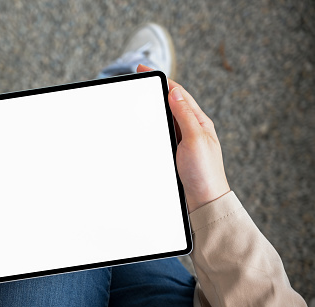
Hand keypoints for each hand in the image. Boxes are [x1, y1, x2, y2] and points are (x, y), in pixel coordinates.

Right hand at [137, 65, 229, 212]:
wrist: (203, 201)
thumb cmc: (204, 172)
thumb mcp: (194, 139)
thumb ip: (184, 115)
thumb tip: (176, 92)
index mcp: (199, 122)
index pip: (178, 94)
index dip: (162, 80)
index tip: (145, 69)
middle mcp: (191, 129)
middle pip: (170, 104)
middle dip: (155, 90)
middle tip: (138, 80)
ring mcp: (182, 142)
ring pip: (165, 119)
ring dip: (153, 108)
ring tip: (139, 98)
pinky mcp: (174, 154)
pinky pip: (161, 134)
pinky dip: (152, 126)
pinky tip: (144, 126)